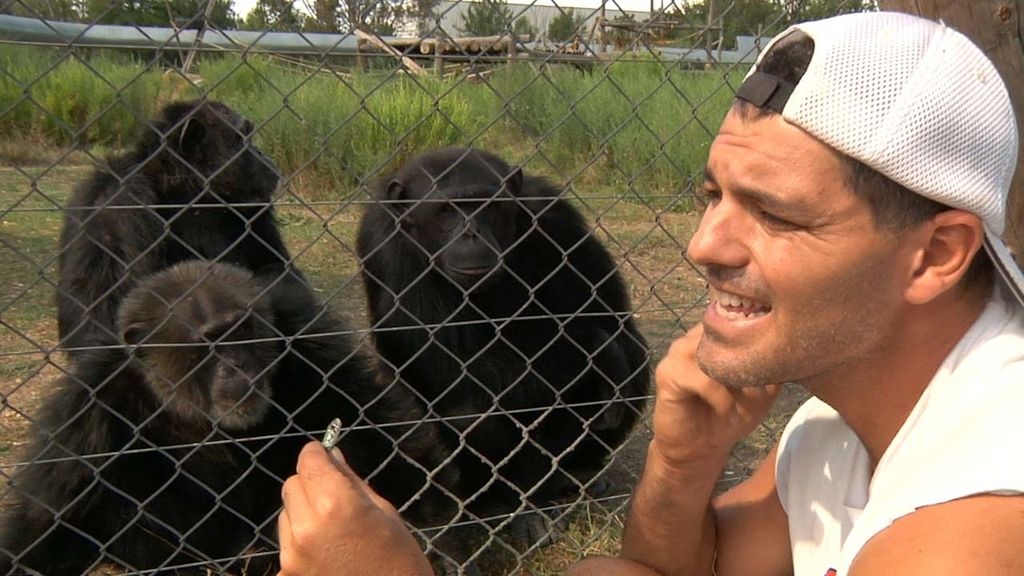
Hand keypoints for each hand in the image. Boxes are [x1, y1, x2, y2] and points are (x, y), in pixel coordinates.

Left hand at [277, 441, 433, 575]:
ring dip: (303, 512)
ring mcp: (293, 554)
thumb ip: (352, 482)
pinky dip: (301, 541)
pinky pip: (287, 543)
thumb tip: (333, 455)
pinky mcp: (287, 574)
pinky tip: (326, 552)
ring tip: (332, 529)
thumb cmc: (400, 560)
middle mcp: (307, 526)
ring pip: (286, 514)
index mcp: (336, 504)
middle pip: (292, 485)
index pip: (308, 461)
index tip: (323, 454)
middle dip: (310, 483)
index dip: (316, 454)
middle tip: (334, 495)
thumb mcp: (385, 513)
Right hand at [650, 325, 780, 467]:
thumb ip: (773, 366)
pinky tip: (724, 410)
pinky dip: (721, 398)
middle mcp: (693, 337)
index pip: (741, 319)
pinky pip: (703, 379)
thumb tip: (793, 347)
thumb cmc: (730, 416)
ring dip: (735, 380)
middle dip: (749, 361)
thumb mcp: (763, 391)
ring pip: (716, 353)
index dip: (760, 340)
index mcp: (714, 335)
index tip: (774, 364)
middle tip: (758, 388)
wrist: (699, 448)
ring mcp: (677, 352)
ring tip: (741, 399)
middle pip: (730, 334)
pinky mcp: (667, 374)